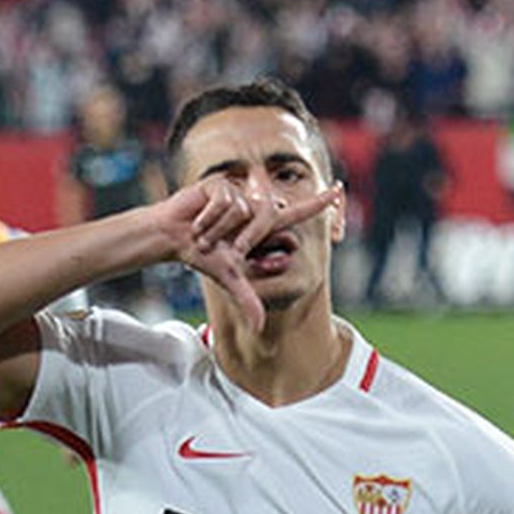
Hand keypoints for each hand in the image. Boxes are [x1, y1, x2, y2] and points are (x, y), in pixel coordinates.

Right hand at [156, 177, 342, 331]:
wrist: (173, 237)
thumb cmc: (203, 254)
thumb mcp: (230, 279)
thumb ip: (249, 300)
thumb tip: (259, 329)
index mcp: (263, 225)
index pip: (298, 213)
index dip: (319, 203)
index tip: (339, 190)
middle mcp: (255, 206)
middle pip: (267, 218)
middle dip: (246, 241)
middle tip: (226, 251)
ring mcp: (240, 192)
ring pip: (243, 211)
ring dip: (221, 231)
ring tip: (205, 234)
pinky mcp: (222, 183)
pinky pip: (225, 202)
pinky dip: (210, 219)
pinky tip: (198, 222)